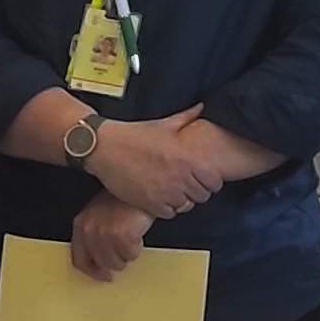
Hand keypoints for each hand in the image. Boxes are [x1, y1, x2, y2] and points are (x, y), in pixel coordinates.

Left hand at [70, 193, 155, 278]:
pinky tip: (137, 232)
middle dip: (116, 260)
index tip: (104, 276)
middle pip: (102, 263)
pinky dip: (137, 247)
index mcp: (81, 224)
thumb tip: (100, 260)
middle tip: (125, 248)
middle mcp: (89, 229)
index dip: (93, 272)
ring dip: (127, 253)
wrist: (140, 187)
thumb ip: (95, 235)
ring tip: (131, 236)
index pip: (79, 259)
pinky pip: (131, 255)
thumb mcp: (100, 214)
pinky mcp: (121, 236)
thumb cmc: (124, 199)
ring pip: (117, 263)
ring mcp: (104, 233)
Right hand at [83, 114, 223, 221]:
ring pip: (185, 206)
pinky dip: (167, 208)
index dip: (210, 181)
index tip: (201, 177)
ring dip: (181, 200)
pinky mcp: (149, 203)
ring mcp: (164, 193)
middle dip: (196, 191)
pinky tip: (160, 197)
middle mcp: (179, 178)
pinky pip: (168, 214)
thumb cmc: (135, 135)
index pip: (214, 182)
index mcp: (187, 159)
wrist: (105, 147)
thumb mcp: (163, 124)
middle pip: (201, 196)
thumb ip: (186, 118)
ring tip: (172, 190)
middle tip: (185, 184)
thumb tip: (201, 106)